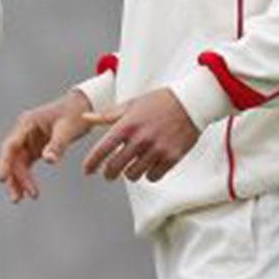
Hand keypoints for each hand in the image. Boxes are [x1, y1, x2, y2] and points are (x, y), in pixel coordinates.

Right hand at [0, 88, 99, 202]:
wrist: (84, 105)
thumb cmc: (75, 112)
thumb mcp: (68, 128)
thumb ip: (57, 144)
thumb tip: (49, 161)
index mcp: (26, 123)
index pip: (11, 145)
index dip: (5, 162)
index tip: (2, 179)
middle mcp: (23, 132)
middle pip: (12, 158)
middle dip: (13, 178)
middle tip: (16, 198)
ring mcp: (27, 141)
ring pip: (17, 164)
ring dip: (19, 181)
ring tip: (20, 199)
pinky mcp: (35, 148)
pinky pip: (26, 166)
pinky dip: (27, 178)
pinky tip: (30, 192)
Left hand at [82, 88, 199, 183]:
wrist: (193, 102)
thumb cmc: (159, 102)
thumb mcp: (131, 104)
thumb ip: (107, 115)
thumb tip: (85, 118)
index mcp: (127, 125)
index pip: (102, 150)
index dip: (91, 163)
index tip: (87, 171)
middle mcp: (140, 139)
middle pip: (114, 167)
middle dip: (108, 174)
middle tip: (108, 174)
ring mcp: (157, 149)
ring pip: (133, 175)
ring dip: (129, 174)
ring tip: (131, 167)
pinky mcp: (173, 157)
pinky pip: (153, 176)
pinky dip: (148, 175)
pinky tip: (149, 167)